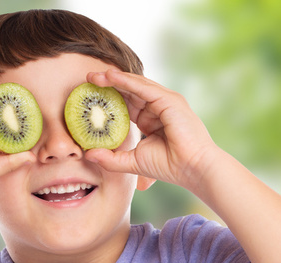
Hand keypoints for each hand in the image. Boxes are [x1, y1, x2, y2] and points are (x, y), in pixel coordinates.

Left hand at [85, 70, 218, 190]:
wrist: (192, 169)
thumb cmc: (169, 166)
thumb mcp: (132, 162)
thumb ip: (111, 158)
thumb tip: (88, 155)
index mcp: (151, 119)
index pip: (127, 103)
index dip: (109, 97)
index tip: (89, 95)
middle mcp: (158, 107)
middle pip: (130, 90)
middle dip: (108, 83)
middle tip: (87, 78)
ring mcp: (165, 102)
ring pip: (136, 85)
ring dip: (114, 78)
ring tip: (94, 75)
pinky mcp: (170, 100)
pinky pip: (143, 88)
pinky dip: (126, 81)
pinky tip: (110, 77)